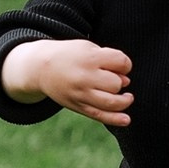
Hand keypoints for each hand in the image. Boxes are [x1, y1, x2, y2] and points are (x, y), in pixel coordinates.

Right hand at [2, 39, 133, 126]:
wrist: (41, 68)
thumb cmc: (70, 56)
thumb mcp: (88, 48)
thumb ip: (109, 61)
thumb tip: (126, 83)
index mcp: (89, 58)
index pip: (121, 63)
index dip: (125, 64)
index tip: (118, 64)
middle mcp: (84, 77)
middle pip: (116, 84)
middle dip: (119, 81)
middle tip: (111, 77)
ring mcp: (81, 94)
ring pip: (112, 102)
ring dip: (124, 100)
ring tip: (127, 97)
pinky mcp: (78, 107)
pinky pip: (100, 115)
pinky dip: (115, 119)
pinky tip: (126, 119)